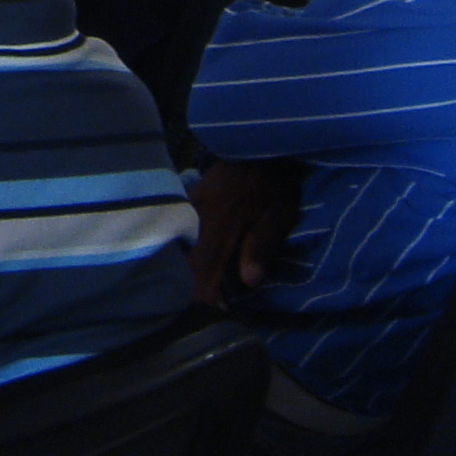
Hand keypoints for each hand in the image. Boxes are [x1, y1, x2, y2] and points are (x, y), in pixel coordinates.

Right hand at [189, 158, 305, 306]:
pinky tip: (181, 262)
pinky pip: (178, 230)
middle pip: (183, 259)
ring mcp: (188, 205)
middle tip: (187, 311)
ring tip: (180, 292)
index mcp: (221, 221)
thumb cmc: (274, 182)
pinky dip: (179, 250)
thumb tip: (248, 281)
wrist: (259, 140)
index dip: (200, 293)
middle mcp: (197, 214)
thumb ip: (261, 244)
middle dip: (184, 287)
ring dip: (180, 269)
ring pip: (176, 244)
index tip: (202, 316)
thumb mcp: (279, 212)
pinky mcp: (187, 199)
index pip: (204, 265)